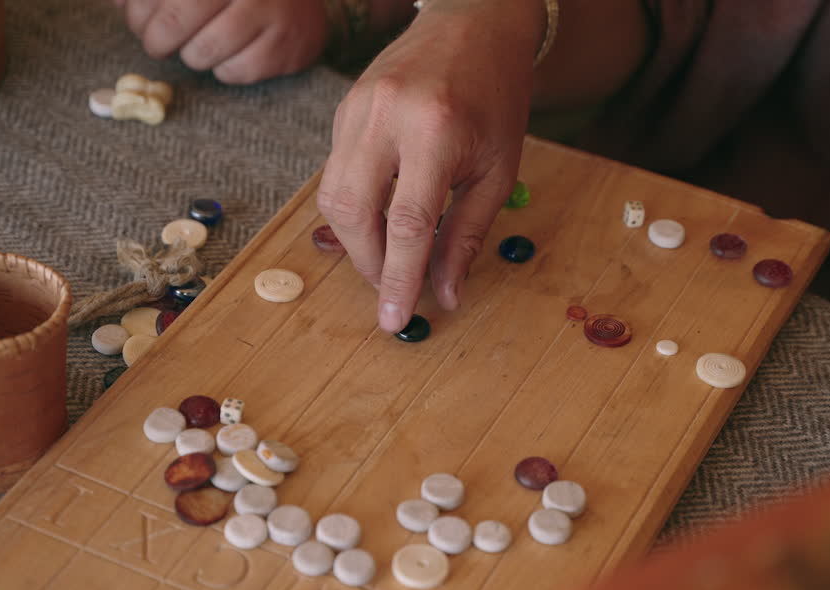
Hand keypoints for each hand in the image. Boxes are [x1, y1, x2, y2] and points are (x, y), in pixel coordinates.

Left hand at [113, 0, 328, 84]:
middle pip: (175, 19)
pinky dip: (224, 68)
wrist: (300, 2)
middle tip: (157, 41)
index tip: (135, 17)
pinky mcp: (284, 46)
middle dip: (155, 38)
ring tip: (198, 45)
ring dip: (191, 55)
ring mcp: (269, 11)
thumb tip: (113, 1)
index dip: (136, 11)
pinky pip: (233, 71)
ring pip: (202, 52)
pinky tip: (229, 53)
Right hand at [316, 0, 542, 331]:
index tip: (394, 319)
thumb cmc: (496, 97)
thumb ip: (467, 234)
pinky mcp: (342, 108)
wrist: (473, 25)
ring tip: (385, 255)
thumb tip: (445, 294)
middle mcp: (386, 116)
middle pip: (354, 212)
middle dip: (368, 262)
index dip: (397, 277)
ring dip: (355, 239)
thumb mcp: (497, 169)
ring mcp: (356, 109)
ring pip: (331, 195)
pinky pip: (334, 171)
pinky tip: (378, 213)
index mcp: (436, 130)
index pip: (407, 222)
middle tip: (391, 285)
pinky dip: (353, 205)